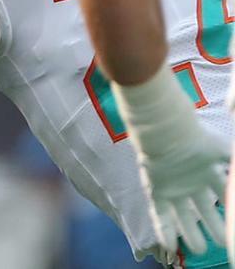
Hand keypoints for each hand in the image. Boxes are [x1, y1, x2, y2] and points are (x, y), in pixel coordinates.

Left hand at [137, 124, 228, 257]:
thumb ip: (234, 163)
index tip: (233, 226)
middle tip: (222, 242)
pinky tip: (170, 246)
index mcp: (206, 171)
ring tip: (199, 250)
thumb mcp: (224, 152)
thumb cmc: (197, 141)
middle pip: (203, 208)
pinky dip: (164, 230)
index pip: (221, 192)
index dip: (229, 206)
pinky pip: (160, 214)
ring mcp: (172, 187)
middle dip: (213, 225)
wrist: (168, 133)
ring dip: (190, 232)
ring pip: (183, 215)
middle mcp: (190, 181)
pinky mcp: (156, 190)